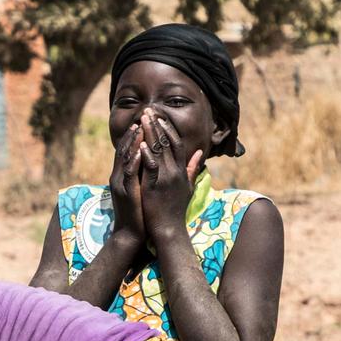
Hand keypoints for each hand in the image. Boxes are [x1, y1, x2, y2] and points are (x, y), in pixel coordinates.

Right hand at [106, 124, 148, 248]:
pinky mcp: (126, 193)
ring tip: (141, 128)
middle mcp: (119, 176)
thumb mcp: (142, 189)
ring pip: (125, 158)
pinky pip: (129, 174)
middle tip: (143, 117)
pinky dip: (134, 161)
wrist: (131, 234)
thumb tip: (154, 161)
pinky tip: (141, 151)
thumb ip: (146, 174)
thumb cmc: (140, 212)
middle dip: (134, 132)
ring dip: (133, 142)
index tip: (145, 121)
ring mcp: (121, 184)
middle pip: (125, 149)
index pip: (129, 150)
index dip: (136, 135)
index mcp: (124, 175)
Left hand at [132, 114, 202, 241]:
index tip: (160, 117)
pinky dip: (146, 155)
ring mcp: (166, 179)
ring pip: (158, 151)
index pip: (177, 143)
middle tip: (148, 111)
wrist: (169, 230)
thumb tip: (200, 153)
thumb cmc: (176, 209)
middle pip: (167, 142)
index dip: (168, 129)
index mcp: (181, 171)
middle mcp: (175, 172)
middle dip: (157, 125)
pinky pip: (151, 167)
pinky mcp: (155, 187)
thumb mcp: (187, 187)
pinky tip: (141, 143)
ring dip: (150, 133)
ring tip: (142, 119)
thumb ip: (192, 168)